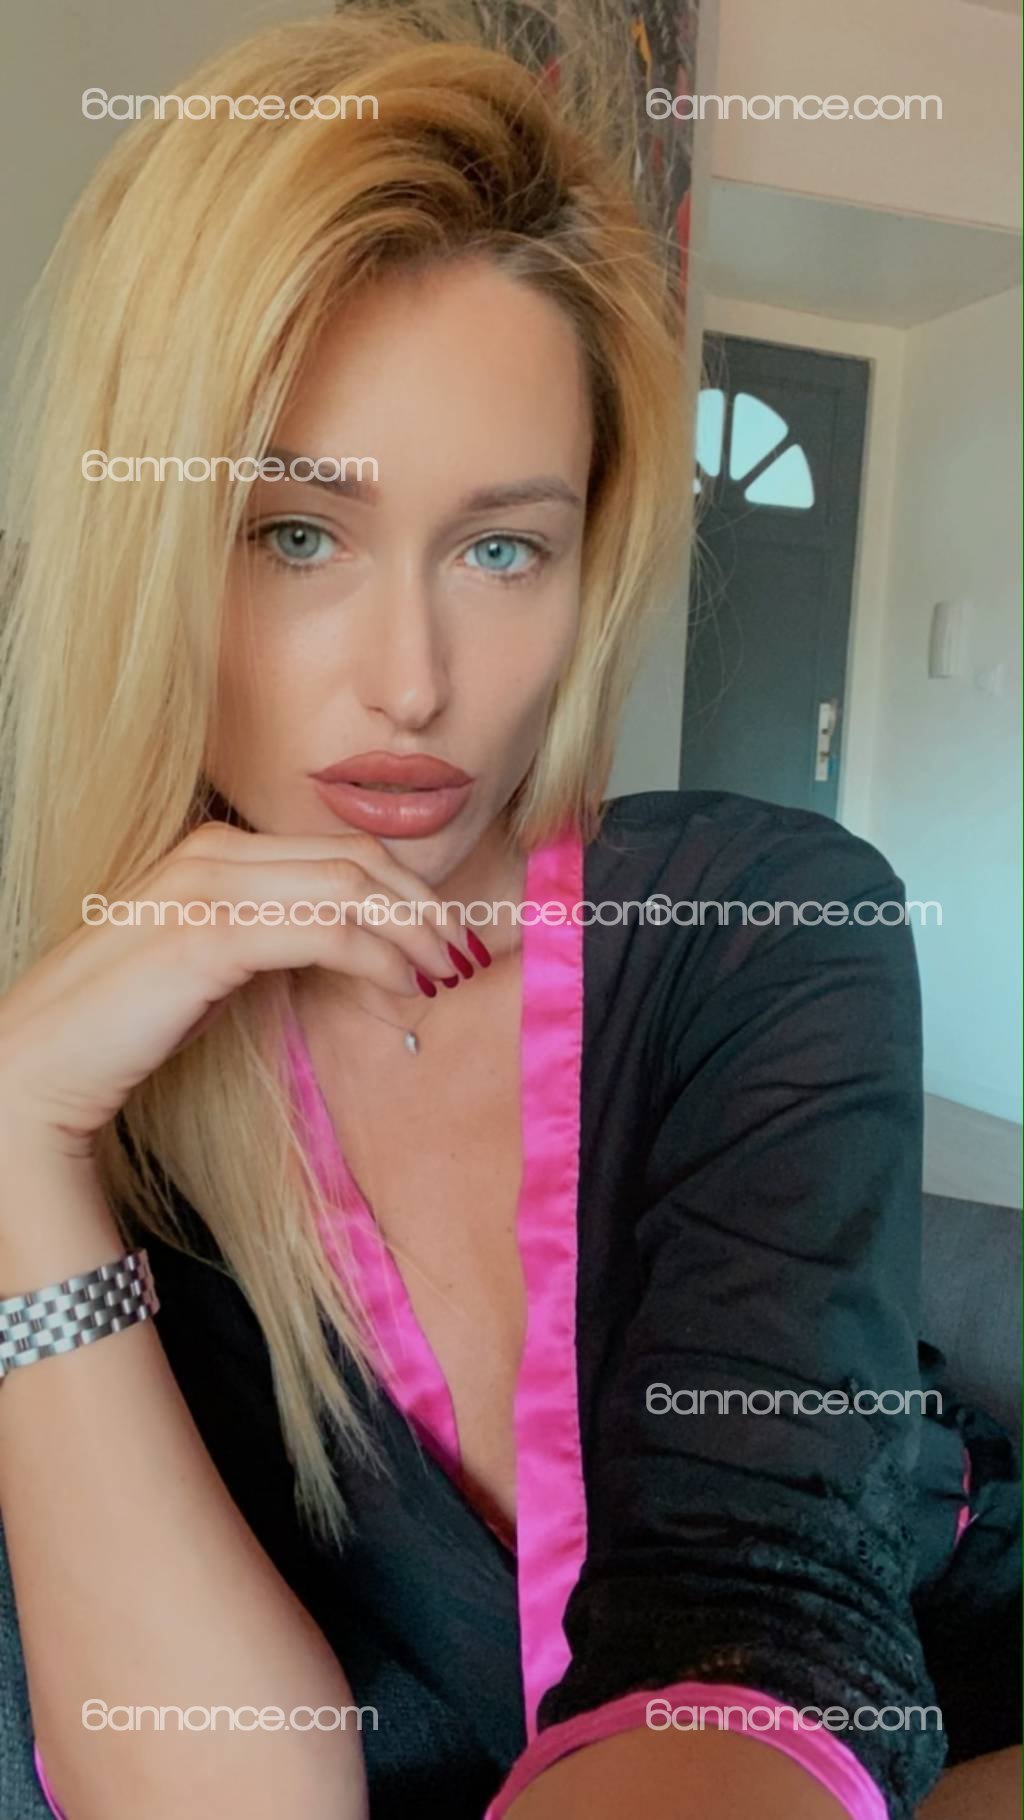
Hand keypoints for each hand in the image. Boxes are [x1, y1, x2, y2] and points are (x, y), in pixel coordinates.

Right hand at [0, 821, 468, 1165]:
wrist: (39, 1065)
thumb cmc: (127, 1025)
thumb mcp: (210, 963)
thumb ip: (272, 938)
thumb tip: (354, 952)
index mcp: (216, 849)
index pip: (342, 849)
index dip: (408, 889)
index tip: (449, 933)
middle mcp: (215, 853)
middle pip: (358, 860)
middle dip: (426, 907)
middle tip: (466, 953)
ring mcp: (210, 889)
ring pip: (352, 890)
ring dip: (415, 934)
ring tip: (446, 975)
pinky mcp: (211, 937)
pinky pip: (327, 932)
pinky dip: (380, 959)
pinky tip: (404, 990)